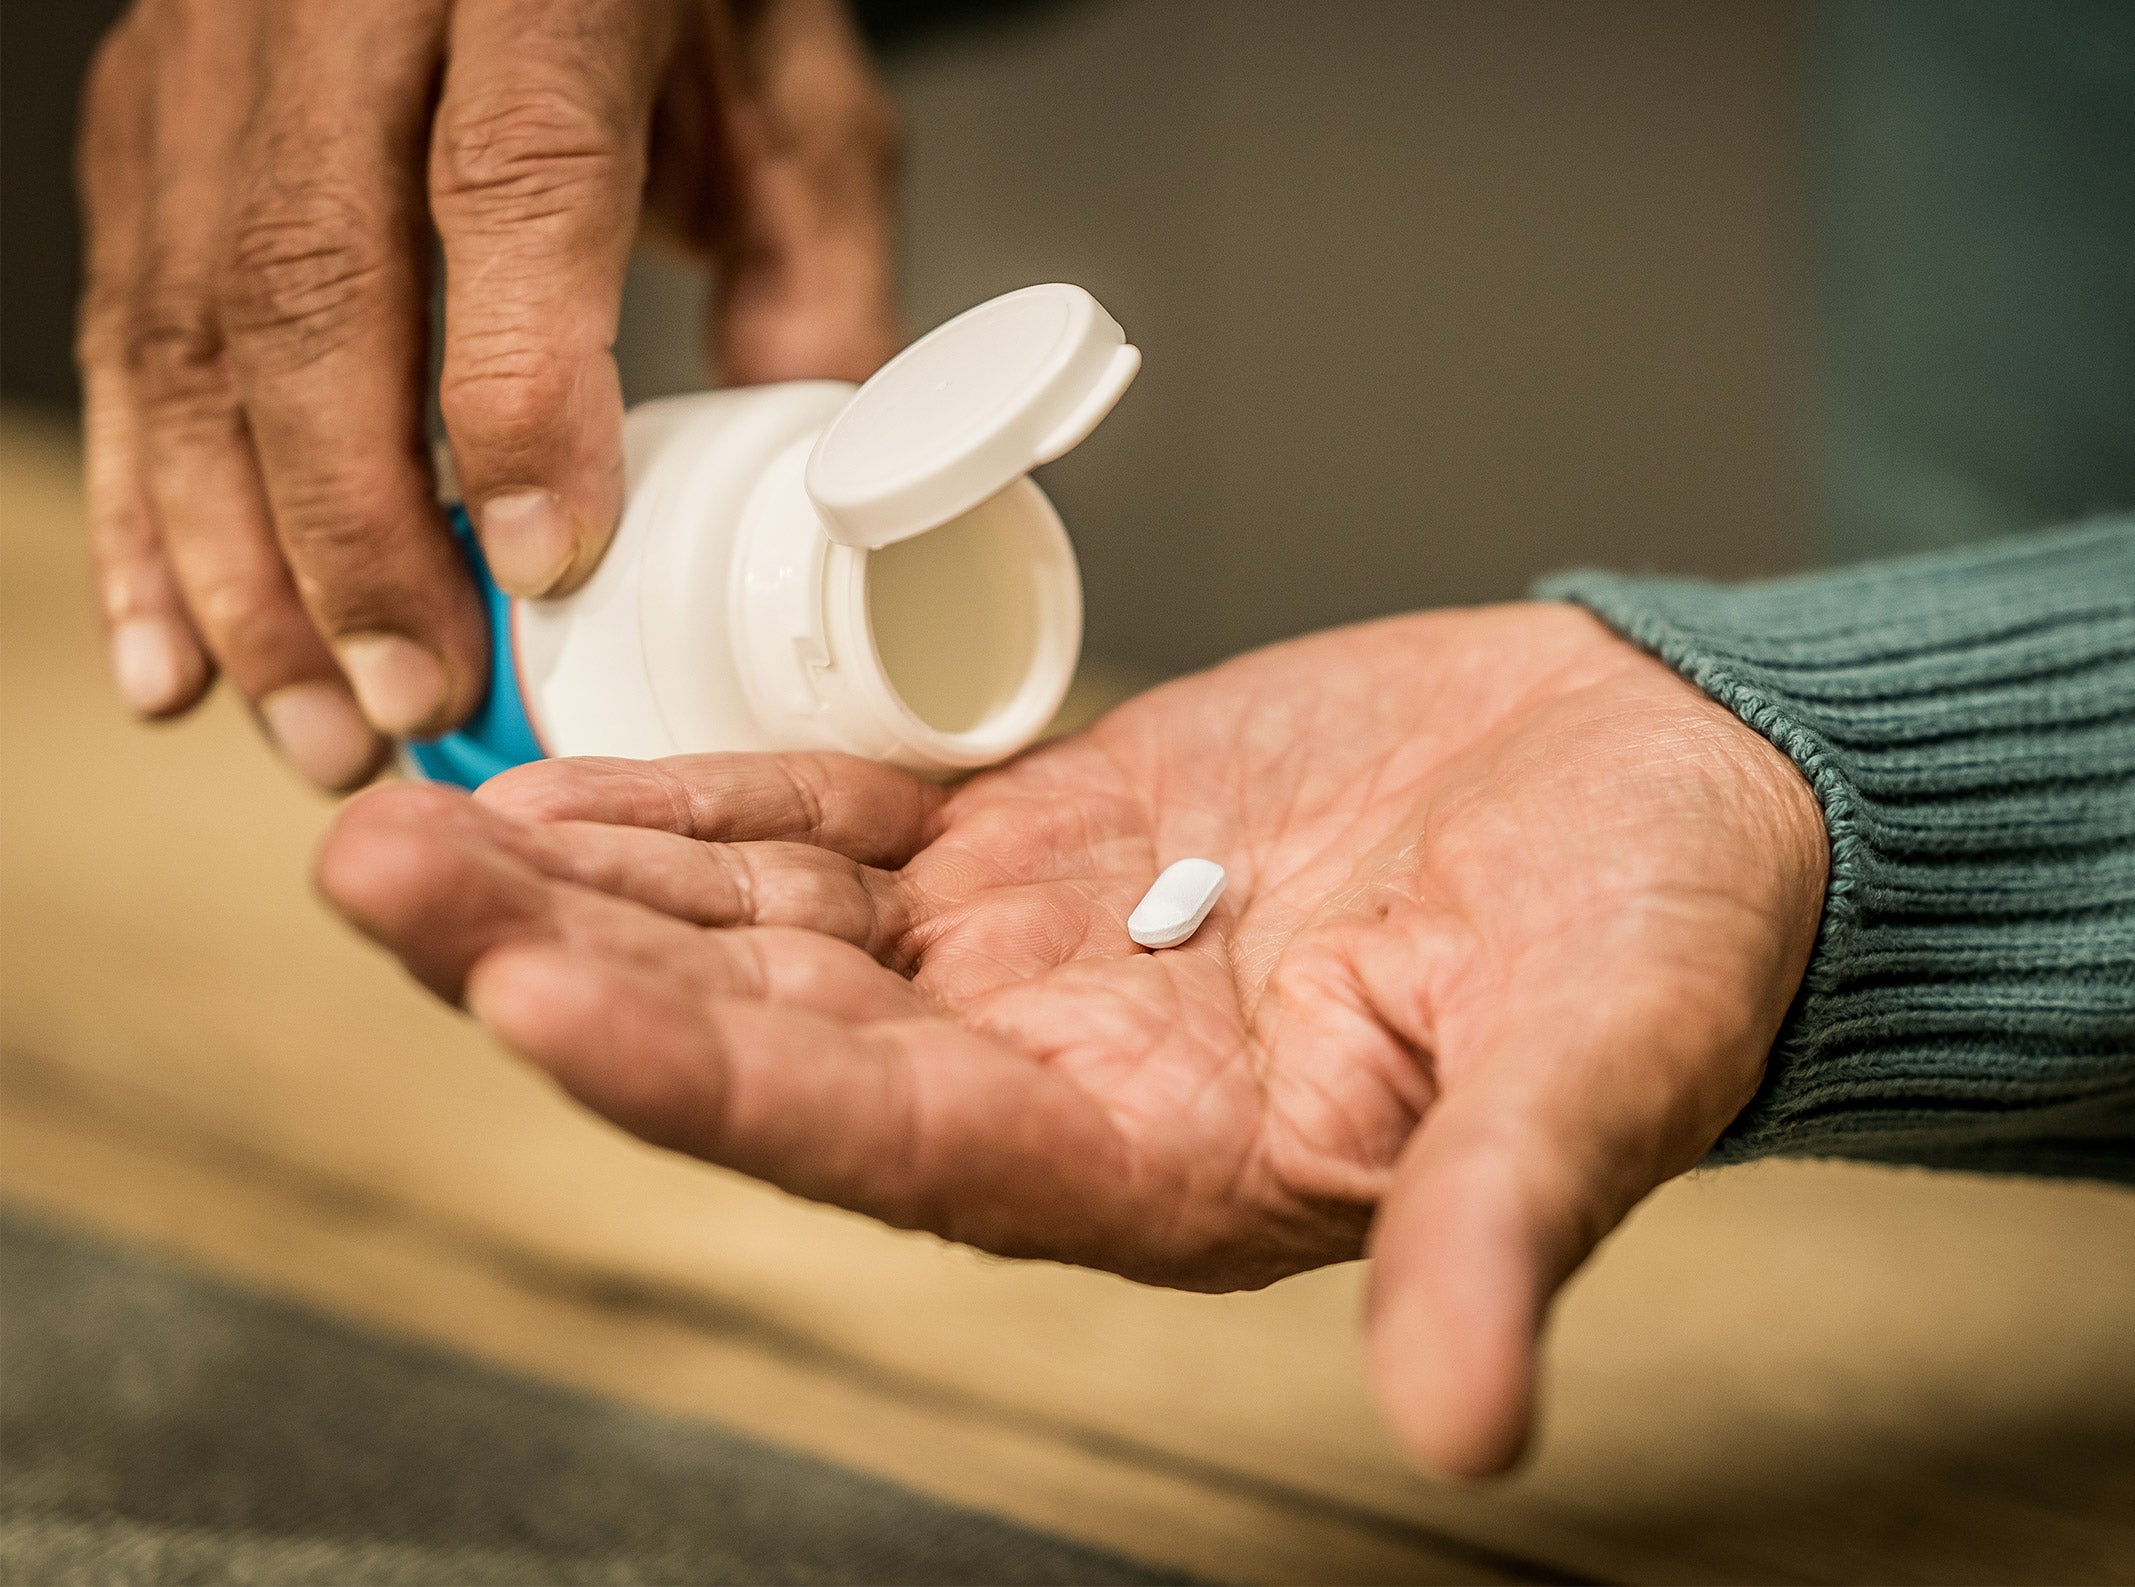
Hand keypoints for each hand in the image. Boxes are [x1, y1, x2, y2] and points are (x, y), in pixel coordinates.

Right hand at [80, 0, 899, 787]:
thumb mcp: (799, 80)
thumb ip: (821, 271)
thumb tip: (816, 483)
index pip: (517, 183)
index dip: (522, 389)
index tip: (551, 568)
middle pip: (312, 284)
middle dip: (353, 530)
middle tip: (415, 700)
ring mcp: (218, 49)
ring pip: (190, 330)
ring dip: (238, 559)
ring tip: (314, 723)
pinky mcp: (148, 112)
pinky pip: (125, 331)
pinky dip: (147, 509)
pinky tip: (182, 649)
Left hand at [319, 605, 1828, 1474]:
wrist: (1684, 793)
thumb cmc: (1672, 942)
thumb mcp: (1603, 1076)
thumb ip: (1501, 1232)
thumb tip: (1468, 1433)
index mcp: (1169, 1170)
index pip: (891, 1144)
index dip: (710, 1079)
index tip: (529, 993)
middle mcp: (1068, 1081)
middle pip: (773, 1040)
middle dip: (568, 959)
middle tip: (374, 869)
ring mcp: (1043, 957)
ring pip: (772, 930)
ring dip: (596, 874)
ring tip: (410, 813)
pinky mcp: (1054, 836)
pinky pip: (845, 827)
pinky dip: (713, 799)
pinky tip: (578, 777)